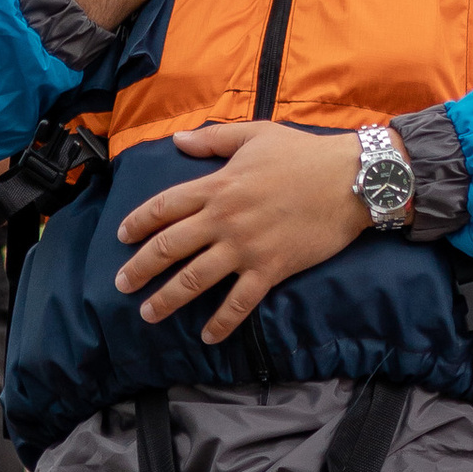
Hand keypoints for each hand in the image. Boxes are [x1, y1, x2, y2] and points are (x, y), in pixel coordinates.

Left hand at [113, 121, 368, 340]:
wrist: (351, 180)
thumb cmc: (303, 154)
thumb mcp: (255, 135)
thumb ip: (213, 139)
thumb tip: (177, 140)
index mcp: (217, 186)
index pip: (164, 207)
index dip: (138, 222)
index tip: (122, 236)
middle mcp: (224, 219)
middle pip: (169, 247)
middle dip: (139, 268)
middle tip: (121, 285)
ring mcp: (245, 247)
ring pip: (194, 280)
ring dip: (167, 299)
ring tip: (148, 314)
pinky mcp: (270, 269)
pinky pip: (239, 302)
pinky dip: (221, 323)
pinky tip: (207, 336)